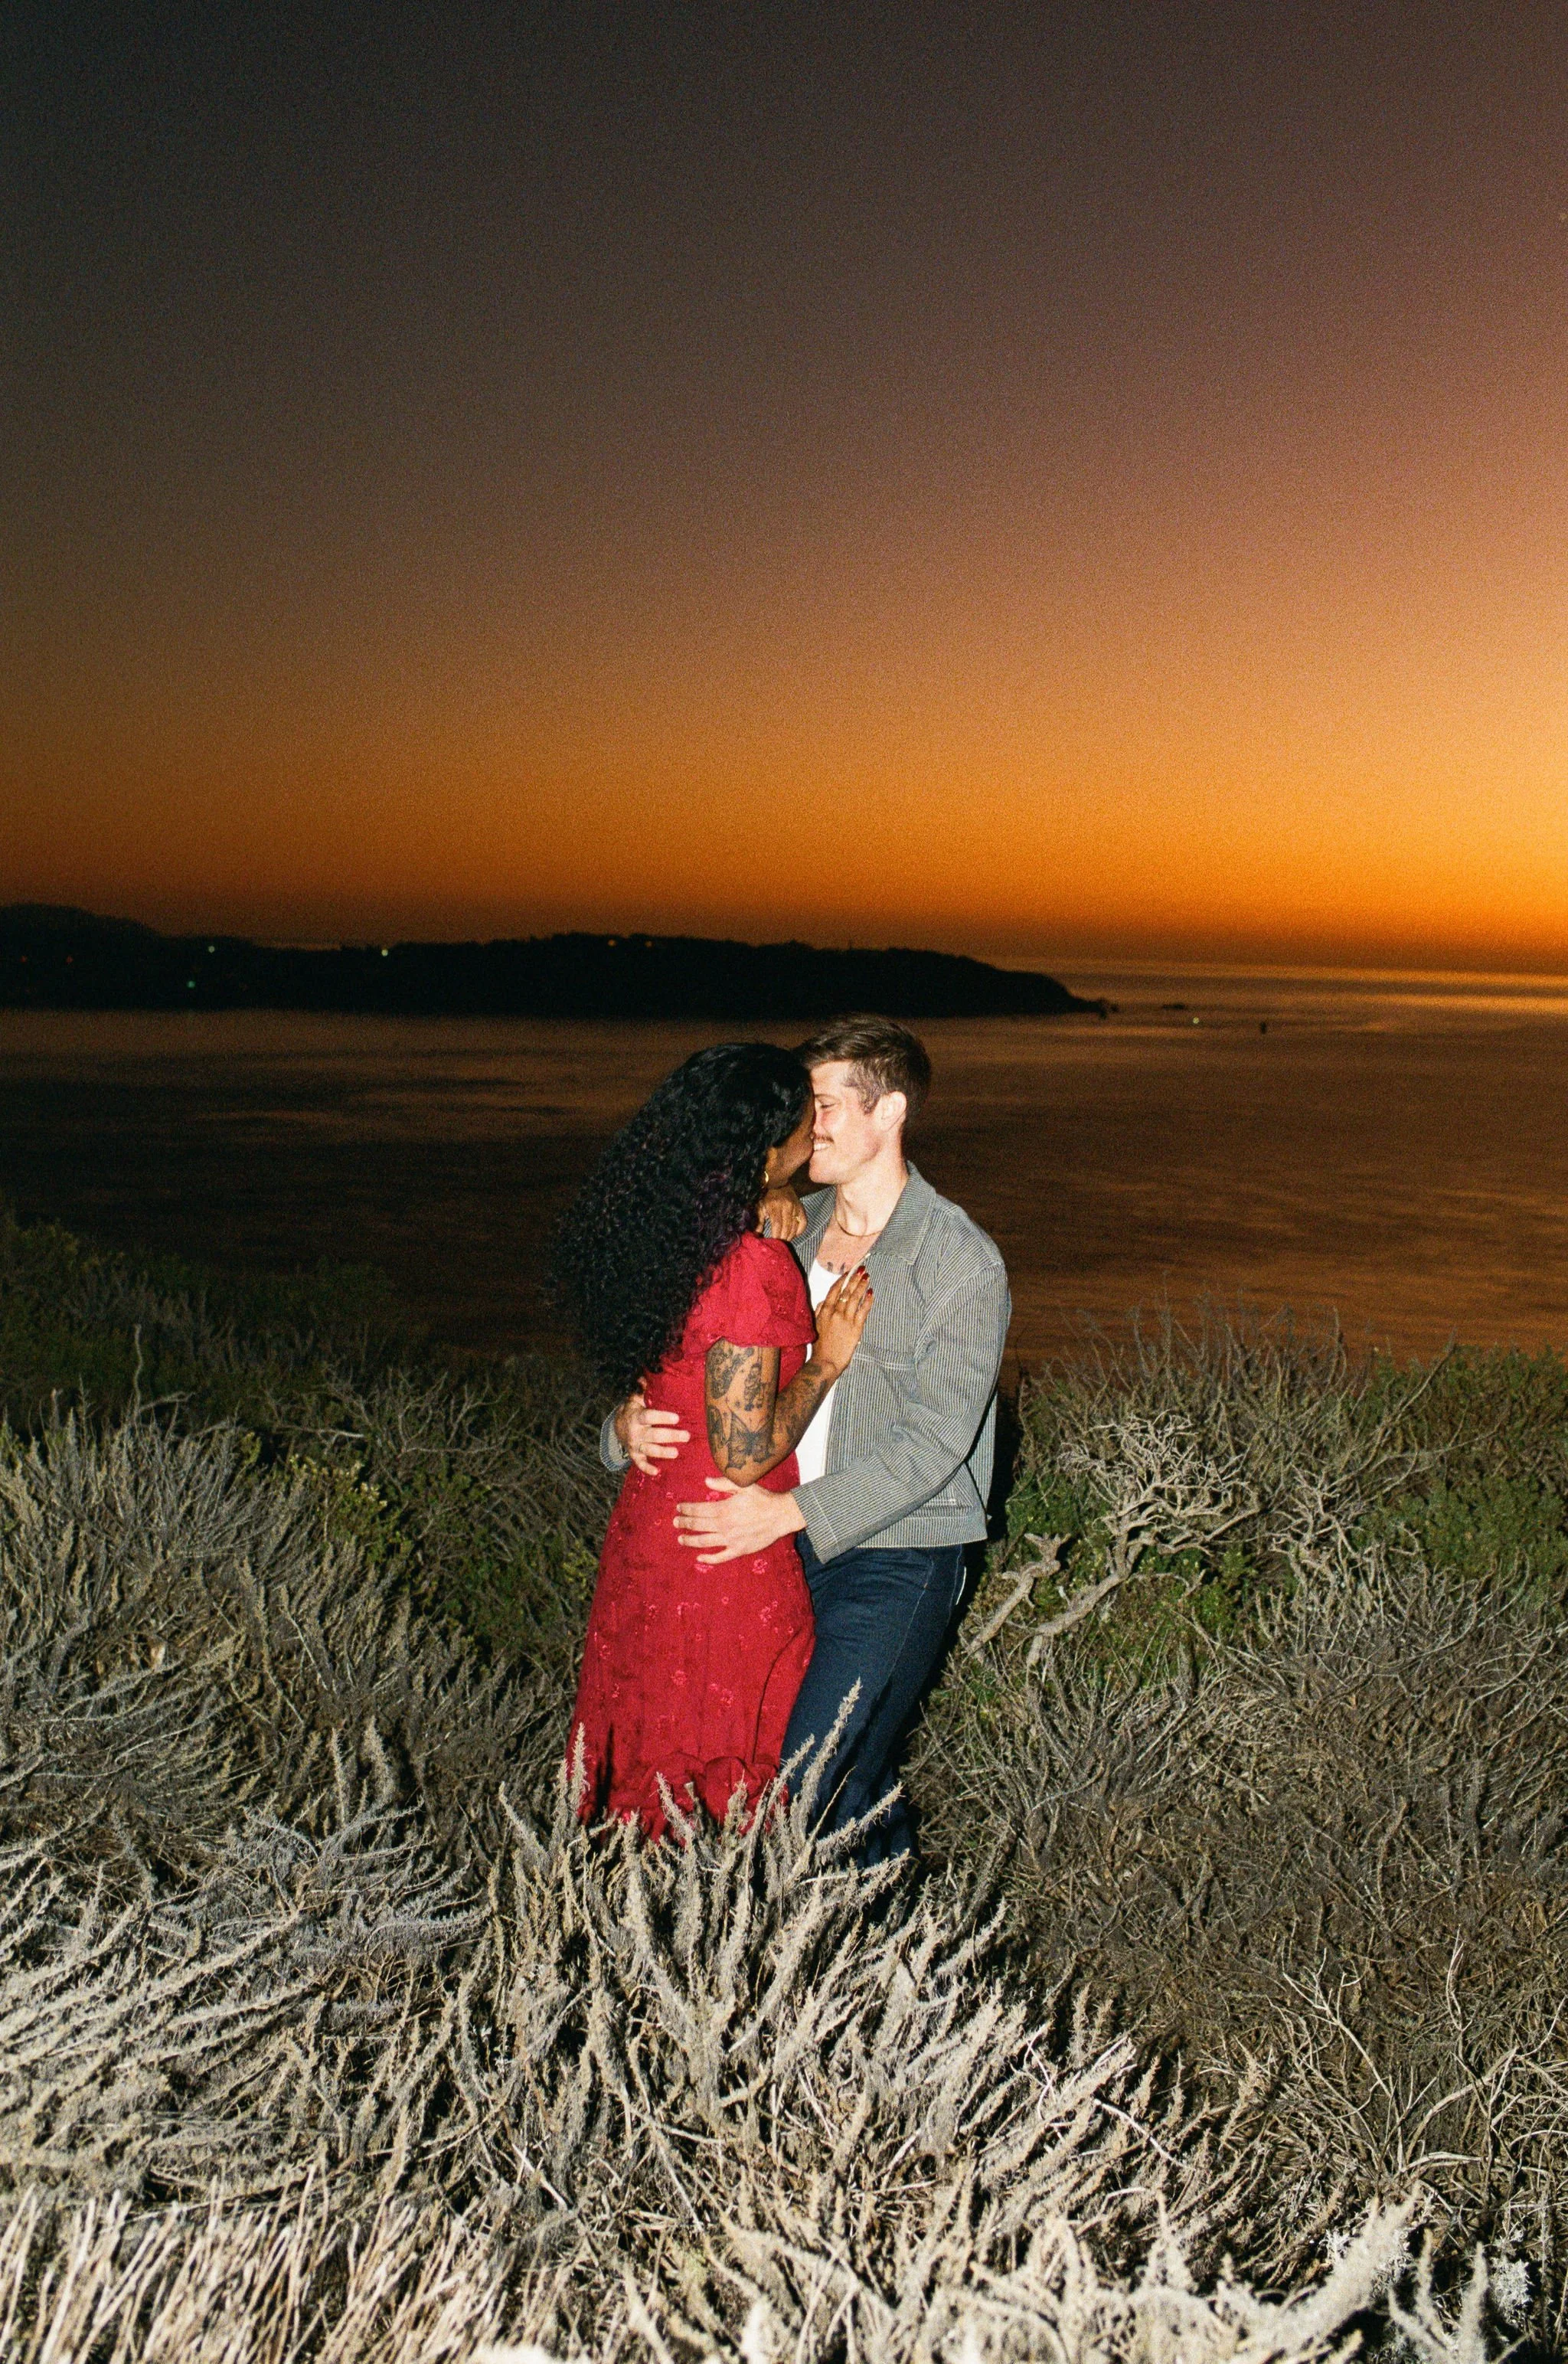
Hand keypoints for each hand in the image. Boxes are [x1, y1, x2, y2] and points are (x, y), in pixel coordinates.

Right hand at [614, 1390, 689, 1475]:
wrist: (618, 1425)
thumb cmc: (634, 1409)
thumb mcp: (636, 1398)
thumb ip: (644, 1388)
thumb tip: (651, 1370)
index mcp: (637, 1416)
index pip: (650, 1416)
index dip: (662, 1417)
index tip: (677, 1418)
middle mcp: (636, 1432)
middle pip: (654, 1435)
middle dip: (670, 1436)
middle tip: (686, 1436)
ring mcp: (635, 1445)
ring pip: (649, 1449)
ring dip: (663, 1452)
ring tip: (676, 1453)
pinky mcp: (634, 1455)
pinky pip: (639, 1464)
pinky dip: (647, 1468)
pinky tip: (657, 1472)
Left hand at [674, 1477, 806, 1564]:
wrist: (781, 1515)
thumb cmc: (763, 1498)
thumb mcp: (744, 1485)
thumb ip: (723, 1483)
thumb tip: (706, 1481)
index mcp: (723, 1509)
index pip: (698, 1510)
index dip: (686, 1509)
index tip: (678, 1508)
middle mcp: (724, 1525)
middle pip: (697, 1525)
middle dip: (684, 1523)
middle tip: (675, 1522)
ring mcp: (731, 1539)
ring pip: (704, 1542)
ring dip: (690, 1540)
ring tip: (680, 1539)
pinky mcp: (739, 1550)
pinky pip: (720, 1557)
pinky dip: (708, 1559)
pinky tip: (699, 1558)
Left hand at [757, 1183, 806, 1241]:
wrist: (778, 1183)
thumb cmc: (766, 1197)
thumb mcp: (760, 1206)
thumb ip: (758, 1221)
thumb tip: (757, 1234)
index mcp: (775, 1206)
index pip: (777, 1224)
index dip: (776, 1235)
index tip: (773, 1242)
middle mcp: (787, 1206)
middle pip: (787, 1227)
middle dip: (783, 1238)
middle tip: (779, 1244)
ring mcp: (796, 1207)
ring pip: (795, 1226)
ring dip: (790, 1236)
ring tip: (785, 1240)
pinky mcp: (801, 1208)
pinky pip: (803, 1222)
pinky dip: (800, 1231)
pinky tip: (794, 1234)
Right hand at [813, 1264, 872, 1375]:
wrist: (826, 1361)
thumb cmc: (820, 1346)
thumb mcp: (815, 1325)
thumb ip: (819, 1311)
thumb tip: (824, 1301)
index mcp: (824, 1311)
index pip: (834, 1291)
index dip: (842, 1280)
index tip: (847, 1272)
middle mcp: (835, 1312)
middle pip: (846, 1291)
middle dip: (854, 1278)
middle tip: (861, 1269)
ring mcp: (846, 1319)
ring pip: (855, 1298)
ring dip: (862, 1286)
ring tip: (867, 1276)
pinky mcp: (856, 1328)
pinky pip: (863, 1310)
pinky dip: (867, 1300)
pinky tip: (871, 1293)